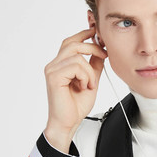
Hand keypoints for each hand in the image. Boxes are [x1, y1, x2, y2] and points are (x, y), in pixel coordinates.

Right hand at [44, 27, 106, 151]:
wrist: (68, 123)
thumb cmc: (75, 106)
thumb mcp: (91, 81)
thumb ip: (94, 66)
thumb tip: (101, 51)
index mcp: (60, 64)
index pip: (70, 42)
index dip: (84, 34)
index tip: (97, 33)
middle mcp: (54, 65)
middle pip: (73, 43)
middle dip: (92, 47)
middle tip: (104, 56)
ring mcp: (52, 70)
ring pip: (77, 55)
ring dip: (90, 70)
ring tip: (90, 84)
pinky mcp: (54, 76)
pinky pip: (76, 65)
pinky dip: (85, 76)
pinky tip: (84, 87)